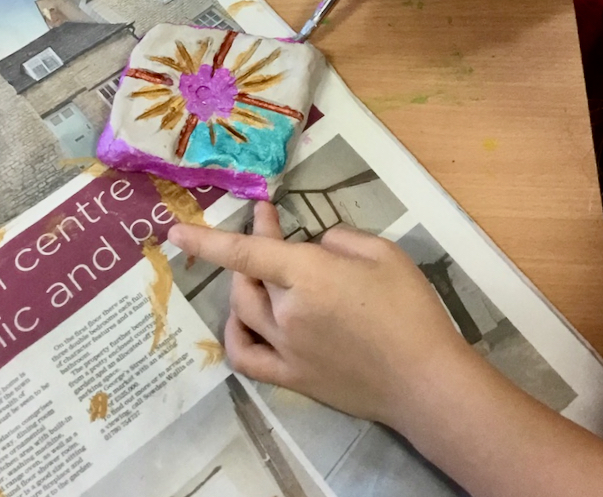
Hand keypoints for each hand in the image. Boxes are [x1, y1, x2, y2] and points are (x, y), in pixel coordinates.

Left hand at [169, 202, 472, 429]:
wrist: (425, 380)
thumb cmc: (410, 309)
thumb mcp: (383, 253)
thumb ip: (341, 239)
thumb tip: (317, 246)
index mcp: (308, 275)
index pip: (246, 252)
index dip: (207, 240)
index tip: (176, 229)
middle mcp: (287, 312)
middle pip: (248, 276)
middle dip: (253, 243)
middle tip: (272, 223)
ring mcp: (286, 349)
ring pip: (244, 311)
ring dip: (246, 284)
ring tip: (267, 269)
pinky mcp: (293, 377)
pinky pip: (248, 356)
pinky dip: (237, 335)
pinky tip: (245, 321)